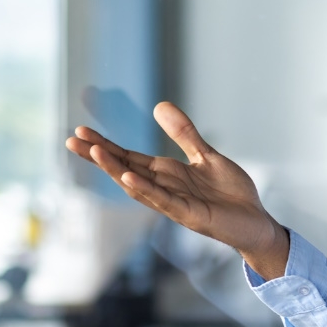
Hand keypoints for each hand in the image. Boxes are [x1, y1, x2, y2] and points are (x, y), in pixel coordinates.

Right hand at [65, 101, 288, 279]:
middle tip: (71, 140)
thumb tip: (159, 105)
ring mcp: (174, 203)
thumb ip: (184, 134)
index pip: (128, 158)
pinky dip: (145, 189)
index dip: (105, 146)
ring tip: (94, 153)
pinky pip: (163, 201)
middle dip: (99, 156)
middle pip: (124, 170)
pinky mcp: (189, 215)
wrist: (255, 221)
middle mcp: (164, 188)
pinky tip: (128, 178)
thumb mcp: (206, 156)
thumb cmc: (230, 193)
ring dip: (115, 170)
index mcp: (167, 173)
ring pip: (138, 186)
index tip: (80, 131)